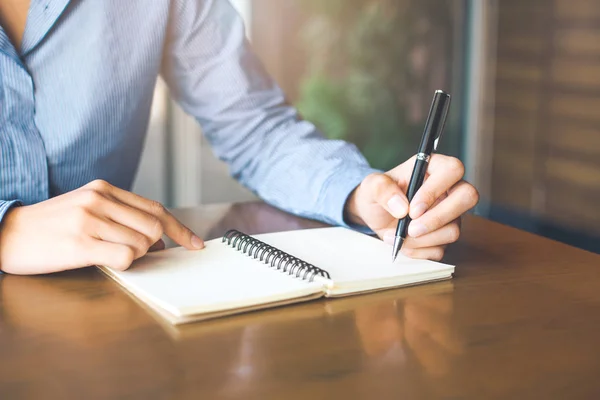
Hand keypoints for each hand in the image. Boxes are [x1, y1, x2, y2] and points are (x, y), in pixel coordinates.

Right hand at [0, 180, 203, 274]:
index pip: (156, 208)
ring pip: (142, 243)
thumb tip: (158, 239)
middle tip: (139, 252)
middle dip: (155, 245)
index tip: (195, 243)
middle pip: (154, 226)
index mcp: (104, 189)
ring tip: (108, 252)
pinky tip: (105, 260)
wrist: (8, 234)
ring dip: (136, 255)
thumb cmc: (51, 226)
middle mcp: (99, 200)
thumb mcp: (87, 208)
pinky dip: (125, 263)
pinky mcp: (81, 243)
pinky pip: (126, 257)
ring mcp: (90, 220)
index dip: (180, 228)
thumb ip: (122, 216)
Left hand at [344, 154, 478, 259]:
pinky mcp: (444, 234)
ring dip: (422, 239)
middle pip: (467, 197)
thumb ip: (382, 189)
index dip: (435, 190)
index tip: (412, 209)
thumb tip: (401, 207)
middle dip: (437, 218)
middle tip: (411, 228)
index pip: (452, 169)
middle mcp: (447, 189)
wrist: (376, 214)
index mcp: (433, 168)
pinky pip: (441, 249)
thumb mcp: (371, 186)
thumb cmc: (378, 194)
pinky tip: (403, 243)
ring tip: (397, 235)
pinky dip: (418, 251)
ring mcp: (450, 214)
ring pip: (454, 230)